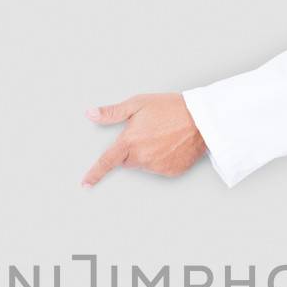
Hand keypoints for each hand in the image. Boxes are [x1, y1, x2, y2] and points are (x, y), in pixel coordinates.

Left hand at [81, 93, 206, 186]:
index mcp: (130, 142)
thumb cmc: (170, 108)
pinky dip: (161, 159)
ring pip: (143, 165)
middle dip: (131, 151)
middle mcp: (142, 157)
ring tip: (162, 137)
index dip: (95, 173)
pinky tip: (170, 146)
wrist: (201, 119)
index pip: (107, 161)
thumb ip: (112, 112)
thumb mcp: (138, 104)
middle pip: (127, 161)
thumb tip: (91, 114)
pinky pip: (159, 168)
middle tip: (146, 134)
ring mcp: (157, 167)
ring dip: (147, 155)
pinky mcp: (170, 171)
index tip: (85, 183)